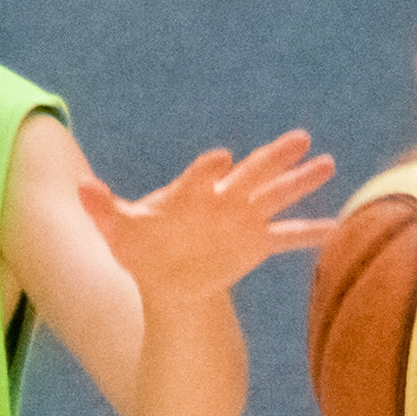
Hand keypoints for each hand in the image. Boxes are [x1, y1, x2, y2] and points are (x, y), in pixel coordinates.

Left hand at [73, 130, 340, 302]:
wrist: (168, 277)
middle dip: (274, 158)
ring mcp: (243, 220)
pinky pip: (287, 237)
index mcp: (191, 192)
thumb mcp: (120, 232)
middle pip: (251, 174)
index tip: (220, 158)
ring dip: (300, 182)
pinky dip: (310, 233)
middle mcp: (222, 199)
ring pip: (276, 196)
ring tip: (327, 163)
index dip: (208, 169)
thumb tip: (80, 189)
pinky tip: (336, 227)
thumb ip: (106, 211)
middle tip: (300, 138)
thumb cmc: (142, 248)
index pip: (201, 176)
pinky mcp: (256, 244)